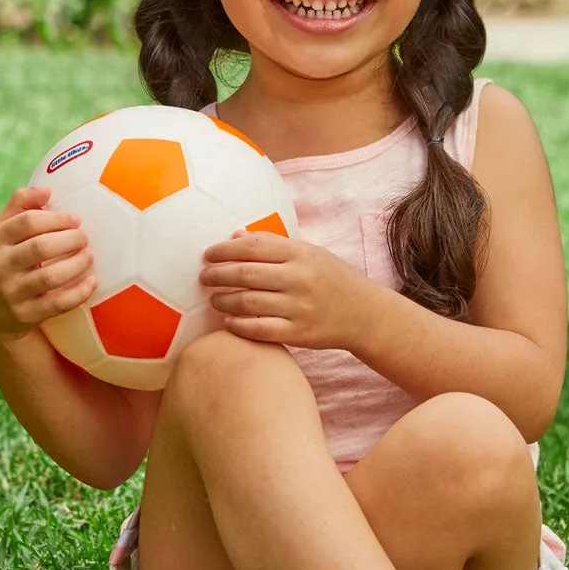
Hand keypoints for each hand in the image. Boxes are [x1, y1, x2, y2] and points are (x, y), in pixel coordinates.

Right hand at [0, 186, 95, 340]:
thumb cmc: (1, 261)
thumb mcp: (0, 233)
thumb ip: (19, 206)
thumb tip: (46, 189)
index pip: (27, 222)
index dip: (57, 218)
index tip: (75, 219)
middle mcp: (0, 266)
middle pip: (41, 247)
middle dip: (70, 239)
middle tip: (84, 238)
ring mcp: (11, 292)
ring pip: (51, 276)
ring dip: (77, 264)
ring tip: (89, 256)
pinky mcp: (25, 315)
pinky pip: (57, 304)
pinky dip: (79, 292)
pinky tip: (91, 282)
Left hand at [199, 229, 372, 350]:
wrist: (364, 313)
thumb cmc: (331, 278)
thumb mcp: (309, 253)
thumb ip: (273, 245)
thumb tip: (234, 235)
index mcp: (300, 254)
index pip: (252, 247)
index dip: (224, 250)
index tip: (208, 254)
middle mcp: (299, 279)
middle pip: (245, 275)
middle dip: (217, 275)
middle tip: (204, 277)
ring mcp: (299, 308)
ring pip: (248, 303)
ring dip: (223, 301)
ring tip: (215, 300)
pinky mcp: (299, 333)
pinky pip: (259, 330)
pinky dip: (238, 326)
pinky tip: (229, 322)